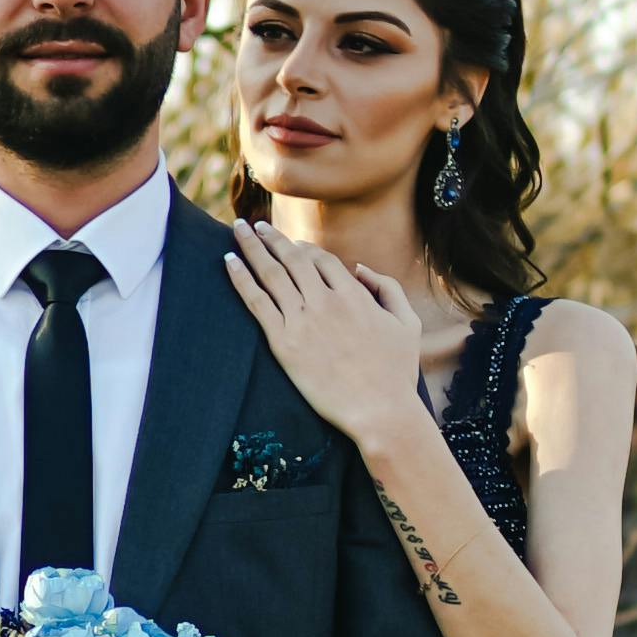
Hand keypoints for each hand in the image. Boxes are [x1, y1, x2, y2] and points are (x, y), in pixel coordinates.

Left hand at [223, 221, 424, 451]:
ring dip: (251, 247)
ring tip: (237, 230)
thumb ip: (387, 289)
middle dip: (271, 237)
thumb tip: (360, 269)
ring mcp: (302, 321)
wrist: (380, 411)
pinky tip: (229, 261)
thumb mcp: (407, 324)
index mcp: (353, 294)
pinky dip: (240, 278)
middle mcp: (325, 301)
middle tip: (254, 225)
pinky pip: (256, 302)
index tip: (291, 244)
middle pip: (291, 258)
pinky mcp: (283, 344)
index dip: (303, 248)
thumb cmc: (397, 373)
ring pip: (271, 273)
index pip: (321, 258)